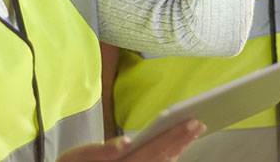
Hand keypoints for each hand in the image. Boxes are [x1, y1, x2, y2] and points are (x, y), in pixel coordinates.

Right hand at [55, 119, 205, 161]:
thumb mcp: (79, 156)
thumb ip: (103, 151)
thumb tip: (126, 141)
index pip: (154, 150)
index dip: (174, 136)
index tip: (192, 122)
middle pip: (163, 159)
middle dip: (182, 140)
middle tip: (200, 123)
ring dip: (180, 148)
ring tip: (193, 132)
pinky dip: (170, 157)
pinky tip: (178, 147)